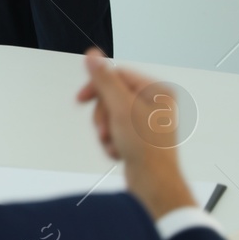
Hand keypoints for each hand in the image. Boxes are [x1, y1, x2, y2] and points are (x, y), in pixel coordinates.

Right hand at [75, 49, 195, 219]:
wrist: (153, 182)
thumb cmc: (148, 150)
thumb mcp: (120, 107)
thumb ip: (105, 80)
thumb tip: (93, 56)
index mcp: (156, 90)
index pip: (116, 75)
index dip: (97, 87)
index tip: (82, 98)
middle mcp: (154, 103)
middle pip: (111, 96)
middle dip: (103, 116)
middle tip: (106, 128)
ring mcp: (146, 120)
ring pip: (110, 114)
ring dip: (106, 130)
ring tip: (114, 142)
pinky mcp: (138, 135)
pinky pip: (115, 130)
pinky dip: (111, 141)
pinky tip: (119, 150)